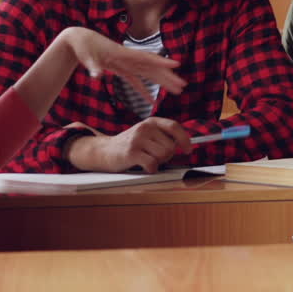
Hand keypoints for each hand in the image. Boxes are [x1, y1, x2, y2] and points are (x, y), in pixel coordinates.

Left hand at [62, 27, 185, 99]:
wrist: (80, 40)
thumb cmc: (84, 46)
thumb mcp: (87, 57)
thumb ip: (94, 67)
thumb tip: (96, 76)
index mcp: (123, 54)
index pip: (146, 59)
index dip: (161, 63)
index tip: (176, 66)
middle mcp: (129, 59)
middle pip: (152, 69)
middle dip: (168, 77)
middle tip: (182, 85)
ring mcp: (127, 64)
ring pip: (149, 75)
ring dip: (162, 82)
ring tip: (177, 91)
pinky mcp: (122, 69)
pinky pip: (136, 81)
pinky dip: (144, 91)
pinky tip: (151, 101)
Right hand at [66, 117, 191, 172]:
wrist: (104, 151)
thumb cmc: (130, 145)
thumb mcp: (147, 134)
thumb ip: (163, 136)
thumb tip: (184, 145)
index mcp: (151, 122)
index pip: (174, 127)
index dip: (185, 139)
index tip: (188, 150)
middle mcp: (145, 128)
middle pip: (170, 146)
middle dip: (167, 156)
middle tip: (155, 156)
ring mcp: (137, 139)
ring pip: (163, 155)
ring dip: (159, 162)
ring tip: (148, 160)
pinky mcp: (131, 152)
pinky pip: (152, 164)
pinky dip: (151, 169)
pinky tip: (144, 166)